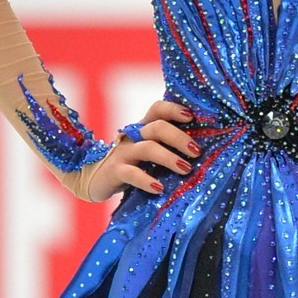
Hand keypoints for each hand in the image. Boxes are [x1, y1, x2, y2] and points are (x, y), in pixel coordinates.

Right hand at [87, 99, 201, 201]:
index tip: (191, 117)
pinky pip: (131, 173)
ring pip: (147, 148)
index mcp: (143, 127)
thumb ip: (167, 145)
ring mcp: (123, 153)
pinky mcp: (114, 171)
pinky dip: (147, 180)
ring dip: (169, 158)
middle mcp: (133, 136)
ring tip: (186, 169)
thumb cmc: (132, 163)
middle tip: (197, 152)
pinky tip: (159, 188)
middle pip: (157, 127)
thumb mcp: (148, 150)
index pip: (157, 109)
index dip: (174, 109)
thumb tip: (202, 149)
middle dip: (179, 138)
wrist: (94, 179)